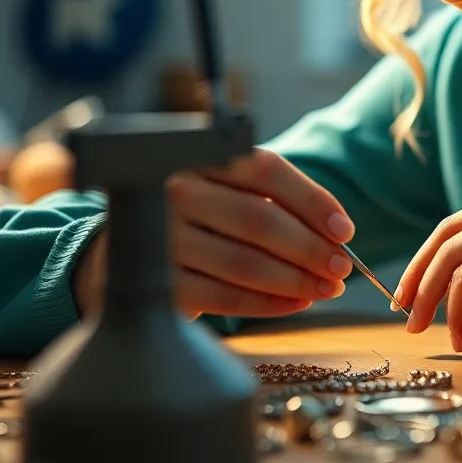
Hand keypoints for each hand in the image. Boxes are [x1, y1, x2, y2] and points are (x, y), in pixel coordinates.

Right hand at [73, 150, 355, 320]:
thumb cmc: (192, 220)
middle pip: (260, 219)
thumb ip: (273, 200)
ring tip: (326, 288)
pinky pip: (227, 297)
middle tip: (341, 268)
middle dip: (311, 248)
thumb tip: (337, 234)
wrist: (116, 255)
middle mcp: (175, 191)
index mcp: (199, 158)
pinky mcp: (158, 285)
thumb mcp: (224, 192)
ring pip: (246, 262)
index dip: (313, 200)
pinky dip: (269, 304)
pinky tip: (295, 303)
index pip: (266, 170)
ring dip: (297, 280)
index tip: (345, 231)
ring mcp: (162, 238)